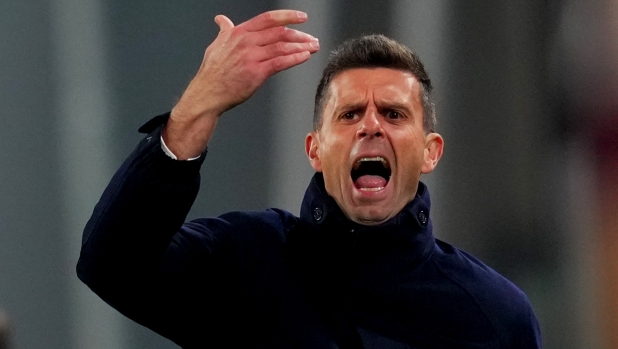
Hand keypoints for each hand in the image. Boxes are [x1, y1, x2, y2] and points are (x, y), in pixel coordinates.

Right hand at [165, 10, 318, 158]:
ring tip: (313, 47)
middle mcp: (246, 41)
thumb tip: (221, 20)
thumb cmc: (212, 72)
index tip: (302, 17)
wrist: (208, 93)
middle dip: (300, 34)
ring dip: (302, 46)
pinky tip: (305, 56)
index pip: (268, 19)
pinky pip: (280, 62)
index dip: (288, 16)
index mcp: (239, 32)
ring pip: (282, 47)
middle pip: (280, 33)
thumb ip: (225, 31)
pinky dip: (295, 58)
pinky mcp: (257, 72)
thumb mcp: (217, 45)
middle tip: (312, 38)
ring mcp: (252, 56)